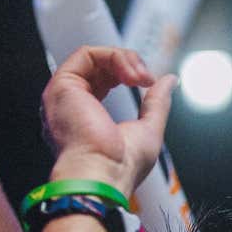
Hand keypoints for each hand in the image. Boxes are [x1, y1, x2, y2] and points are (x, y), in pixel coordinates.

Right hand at [40, 46, 177, 196]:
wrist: (103, 177)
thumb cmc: (121, 168)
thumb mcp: (148, 130)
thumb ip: (156, 103)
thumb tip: (168, 81)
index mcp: (87, 120)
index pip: (105, 81)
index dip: (129, 75)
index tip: (150, 84)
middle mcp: (71, 107)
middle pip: (99, 66)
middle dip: (129, 64)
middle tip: (147, 79)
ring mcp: (64, 96)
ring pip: (94, 57)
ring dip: (124, 59)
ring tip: (140, 77)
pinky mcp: (62, 85)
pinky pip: (86, 54)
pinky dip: (113, 57)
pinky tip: (129, 74)